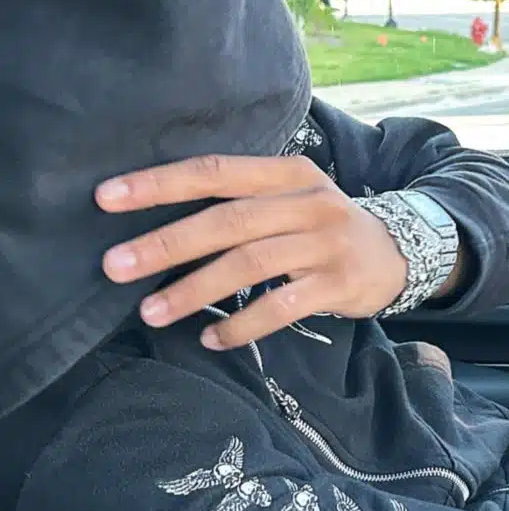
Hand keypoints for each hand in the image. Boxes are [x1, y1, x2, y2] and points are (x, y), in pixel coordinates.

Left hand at [96, 154, 410, 348]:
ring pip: (250, 264)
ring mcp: (326, 244)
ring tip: (152, 311)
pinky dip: (242, 324)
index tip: (108, 199)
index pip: (216, 172)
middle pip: (228, 220)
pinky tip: (210, 338)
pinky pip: (281, 306)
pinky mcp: (338, 283)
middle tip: (115, 266)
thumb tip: (160, 220)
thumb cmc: (324, 226)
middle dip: (166, 243)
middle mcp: (308, 203)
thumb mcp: (293, 196)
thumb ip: (243, 199)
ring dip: (194, 289)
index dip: (161, 184)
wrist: (398, 252)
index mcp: (288, 174)